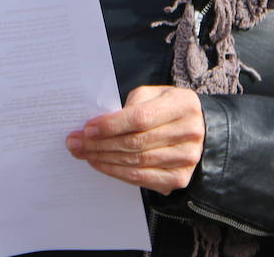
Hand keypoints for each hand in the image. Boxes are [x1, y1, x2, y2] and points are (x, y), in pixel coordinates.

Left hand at [66, 86, 204, 194]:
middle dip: (100, 143)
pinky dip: (116, 172)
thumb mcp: (153, 95)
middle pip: (135, 142)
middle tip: (74, 142)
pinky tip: (99, 163)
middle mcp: (189, 133)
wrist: (198, 130)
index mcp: (183, 105)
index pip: (141, 118)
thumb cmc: (166, 107)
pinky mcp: (180, 177)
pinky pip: (142, 178)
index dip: (112, 125)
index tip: (87, 128)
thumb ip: (130, 105)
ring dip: (103, 158)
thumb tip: (99, 124)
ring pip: (136, 162)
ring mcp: (187, 159)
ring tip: (81, 152)